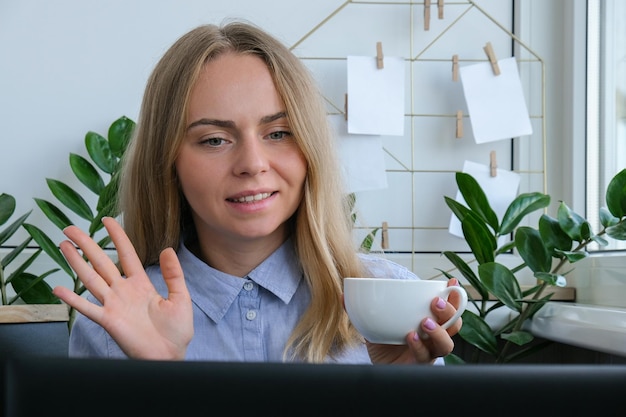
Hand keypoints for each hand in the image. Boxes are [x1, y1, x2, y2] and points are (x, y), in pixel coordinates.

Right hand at [53, 217, 193, 359]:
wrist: (171, 355)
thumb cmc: (177, 330)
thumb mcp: (180, 297)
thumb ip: (174, 274)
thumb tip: (167, 249)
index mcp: (141, 284)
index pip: (126, 254)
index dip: (117, 237)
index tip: (107, 220)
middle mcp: (123, 291)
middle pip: (101, 262)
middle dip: (87, 245)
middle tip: (71, 229)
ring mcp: (114, 305)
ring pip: (91, 279)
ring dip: (76, 263)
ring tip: (64, 246)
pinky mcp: (108, 321)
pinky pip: (87, 308)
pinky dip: (73, 299)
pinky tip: (59, 288)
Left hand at [365, 278, 462, 364]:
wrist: (378, 368)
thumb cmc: (383, 342)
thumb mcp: (375, 321)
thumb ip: (363, 308)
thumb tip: (343, 295)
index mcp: (429, 321)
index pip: (448, 308)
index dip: (454, 296)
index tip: (452, 283)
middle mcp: (433, 337)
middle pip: (454, 324)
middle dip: (449, 311)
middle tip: (435, 302)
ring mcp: (429, 352)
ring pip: (446, 344)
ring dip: (438, 331)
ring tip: (424, 322)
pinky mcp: (420, 365)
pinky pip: (425, 357)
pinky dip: (419, 346)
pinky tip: (411, 337)